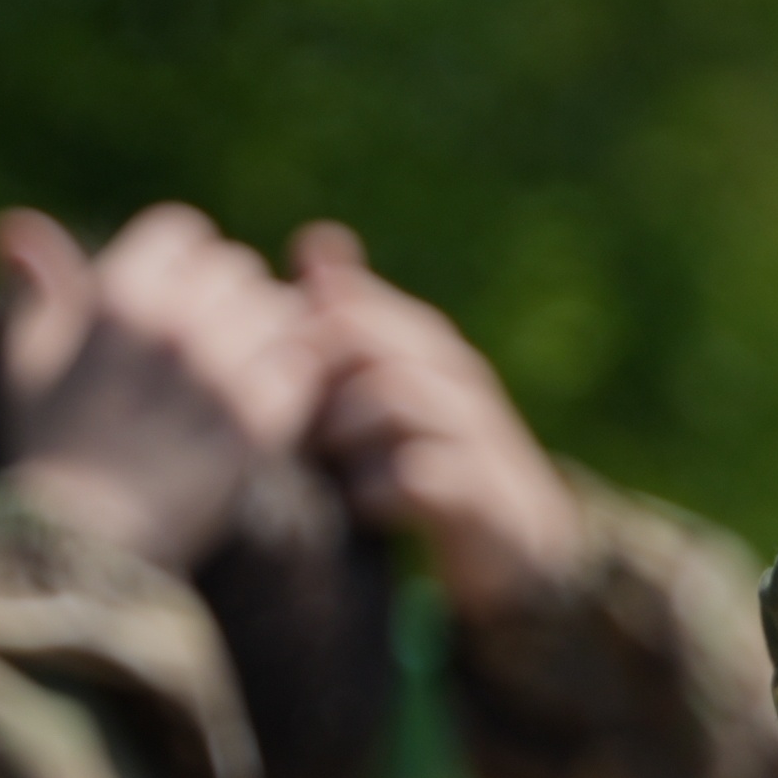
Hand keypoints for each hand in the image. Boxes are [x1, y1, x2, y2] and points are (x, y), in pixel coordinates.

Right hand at [0, 205, 324, 575]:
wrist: (82, 545)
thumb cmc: (50, 447)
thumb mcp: (28, 361)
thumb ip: (40, 287)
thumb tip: (17, 228)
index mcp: (113, 299)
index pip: (183, 232)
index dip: (185, 261)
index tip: (177, 299)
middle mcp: (169, 326)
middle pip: (236, 269)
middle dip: (228, 298)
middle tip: (212, 343)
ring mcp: (217, 374)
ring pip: (278, 312)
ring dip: (266, 336)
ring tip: (239, 373)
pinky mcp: (256, 423)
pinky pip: (301, 369)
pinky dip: (290, 382)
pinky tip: (264, 406)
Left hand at [292, 222, 588, 625]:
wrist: (513, 538)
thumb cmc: (427, 454)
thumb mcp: (385, 381)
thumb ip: (350, 317)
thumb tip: (313, 239)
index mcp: (423, 341)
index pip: (346, 302)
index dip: (294, 337)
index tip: (264, 385)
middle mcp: (454, 373)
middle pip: (365, 337)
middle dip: (313, 379)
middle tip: (284, 422)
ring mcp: (474, 430)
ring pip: (392, 394)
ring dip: (341, 430)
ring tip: (321, 462)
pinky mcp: (483, 494)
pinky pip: (417, 474)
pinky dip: (375, 491)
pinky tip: (358, 506)